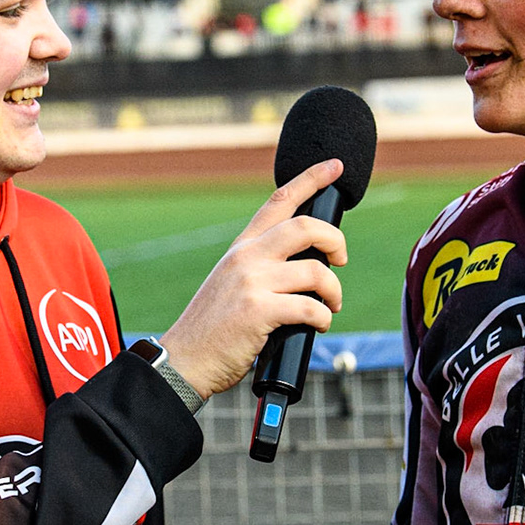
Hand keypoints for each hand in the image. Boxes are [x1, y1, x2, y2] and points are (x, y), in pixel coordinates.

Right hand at [159, 159, 347, 399]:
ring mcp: (252, 282)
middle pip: (306, 226)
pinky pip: (310, 307)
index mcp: (242, 247)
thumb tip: (308, 265)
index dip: (310, 178)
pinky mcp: (258, 311)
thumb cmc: (214, 328)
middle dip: (335, 241)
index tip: (334, 166)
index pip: (279, 201)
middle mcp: (246, 257)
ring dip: (333, 291)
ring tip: (330, 306)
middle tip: (340, 260)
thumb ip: (261, 267)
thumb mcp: (232, 282)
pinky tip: (317, 325)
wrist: (185, 359)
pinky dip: (323, 318)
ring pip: (316, 271)